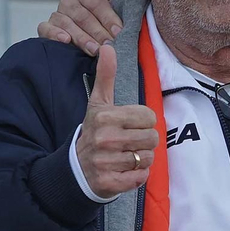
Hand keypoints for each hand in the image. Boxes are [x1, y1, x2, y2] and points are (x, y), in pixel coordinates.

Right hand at [38, 0, 129, 54]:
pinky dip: (55, 34)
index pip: (96, 2)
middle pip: (83, 15)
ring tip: (94, 50)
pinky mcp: (45, 28)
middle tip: (108, 45)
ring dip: (81, 37)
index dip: (108, 17)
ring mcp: (56, 15)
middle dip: (97, 32)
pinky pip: (46, 28)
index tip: (119, 32)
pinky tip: (66, 41)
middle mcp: (69, 2)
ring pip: (67, 23)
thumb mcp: (114, 7)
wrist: (87, 39)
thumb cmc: (103, 21)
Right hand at [76, 43, 157, 198]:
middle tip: (129, 142)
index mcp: (105, 117)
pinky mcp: (110, 182)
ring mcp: (106, 162)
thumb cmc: (94, 132)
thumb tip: (107, 47)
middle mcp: (104, 139)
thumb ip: (105, 76)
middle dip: (145, 141)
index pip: (149, 117)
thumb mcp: (98, 103)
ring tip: (125, 156)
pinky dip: (137, 176)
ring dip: (141, 159)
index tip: (129, 126)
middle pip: (152, 138)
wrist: (77, 168)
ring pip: (147, 158)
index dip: (143, 122)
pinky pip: (140, 177)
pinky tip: (124, 170)